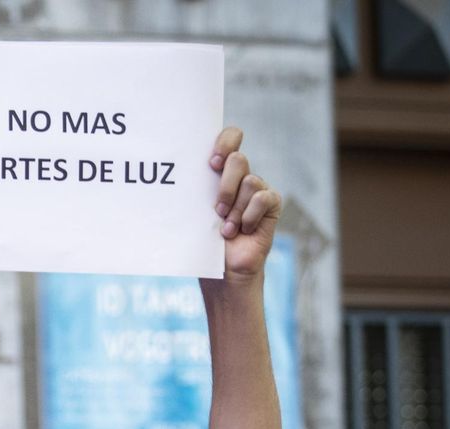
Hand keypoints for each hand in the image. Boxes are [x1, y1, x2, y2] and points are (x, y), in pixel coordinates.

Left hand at [208, 128, 281, 283]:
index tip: (212, 162)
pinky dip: (249, 216)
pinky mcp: (271, 204)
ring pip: (250, 181)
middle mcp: (241, 176)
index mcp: (221, 171)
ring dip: (235, 210)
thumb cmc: (206, 240)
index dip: (226, 142)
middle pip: (238, 160)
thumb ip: (195, 190)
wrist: (224, 269)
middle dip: (225, 186)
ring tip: (227, 229)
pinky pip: (263, 198)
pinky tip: (244, 230)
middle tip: (217, 209)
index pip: (231, 138)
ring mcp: (257, 189)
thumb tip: (178, 172)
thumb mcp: (196, 212)